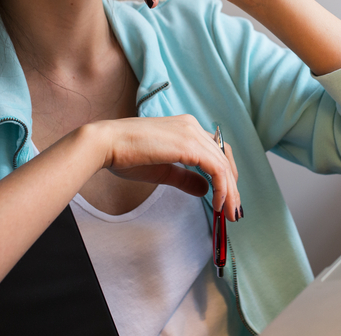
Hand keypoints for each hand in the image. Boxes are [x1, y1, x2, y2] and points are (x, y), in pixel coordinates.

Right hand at [88, 114, 241, 218]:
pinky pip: (216, 168)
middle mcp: (192, 126)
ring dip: (230, 192)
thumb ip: (185, 178)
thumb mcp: (163, 170)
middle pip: (225, 157)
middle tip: (233, 212)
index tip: (227, 199)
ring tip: (229, 214)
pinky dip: (222, 188)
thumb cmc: (126, 156)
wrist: (106, 144)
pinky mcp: (188, 144)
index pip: (217, 151)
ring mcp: (191, 133)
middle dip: (232, 187)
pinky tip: (218, 204)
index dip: (226, 175)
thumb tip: (205, 189)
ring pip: (223, 164)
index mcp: (186, 129)